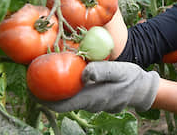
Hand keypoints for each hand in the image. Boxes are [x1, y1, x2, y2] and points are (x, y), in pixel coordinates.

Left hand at [38, 61, 159, 112]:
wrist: (145, 89)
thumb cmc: (132, 78)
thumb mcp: (119, 70)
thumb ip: (101, 71)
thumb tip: (83, 72)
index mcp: (91, 98)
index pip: (62, 105)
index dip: (44, 100)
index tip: (31, 90)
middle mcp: (90, 104)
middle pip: (64, 102)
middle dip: (49, 93)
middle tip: (36, 78)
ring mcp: (94, 103)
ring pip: (72, 98)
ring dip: (61, 90)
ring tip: (49, 73)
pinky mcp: (98, 99)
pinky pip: (81, 95)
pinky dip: (72, 88)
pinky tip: (69, 75)